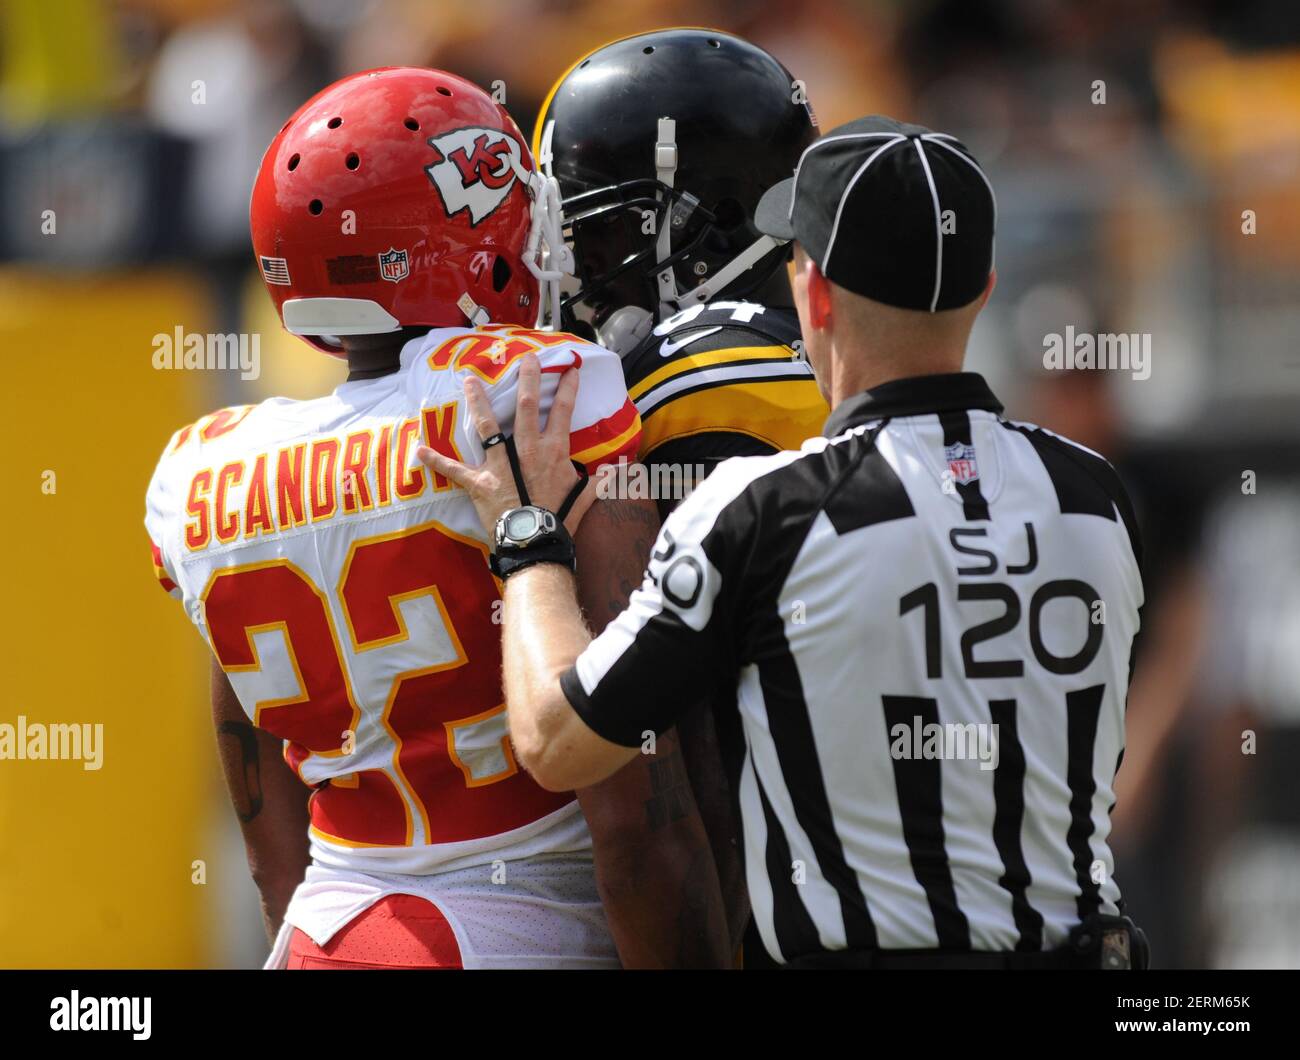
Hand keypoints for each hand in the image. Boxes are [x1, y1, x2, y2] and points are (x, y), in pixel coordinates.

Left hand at [416, 353, 595, 536]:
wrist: (536, 541)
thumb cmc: (560, 519)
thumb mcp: (585, 497)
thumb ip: (599, 481)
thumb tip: (620, 471)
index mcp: (553, 451)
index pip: (563, 412)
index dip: (568, 388)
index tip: (570, 369)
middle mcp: (526, 450)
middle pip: (526, 407)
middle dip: (527, 379)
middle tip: (526, 358)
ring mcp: (500, 465)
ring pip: (487, 426)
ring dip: (478, 402)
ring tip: (469, 380)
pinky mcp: (479, 482)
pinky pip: (454, 470)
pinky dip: (436, 460)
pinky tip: (419, 449)